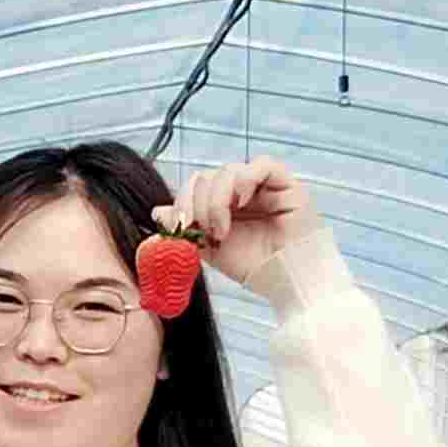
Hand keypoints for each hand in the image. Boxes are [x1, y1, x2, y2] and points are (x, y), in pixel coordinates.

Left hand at [164, 152, 313, 306]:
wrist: (287, 281)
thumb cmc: (254, 267)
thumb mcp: (209, 249)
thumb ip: (185, 229)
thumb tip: (158, 211)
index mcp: (225, 202)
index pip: (195, 185)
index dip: (182, 202)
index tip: (177, 228)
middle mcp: (245, 191)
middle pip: (207, 176)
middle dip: (194, 202)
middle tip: (197, 229)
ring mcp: (267, 186)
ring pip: (228, 170)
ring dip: (215, 200)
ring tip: (220, 230)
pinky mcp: (289, 185)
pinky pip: (263, 165)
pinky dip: (243, 181)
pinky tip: (239, 204)